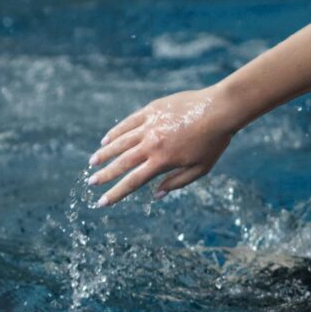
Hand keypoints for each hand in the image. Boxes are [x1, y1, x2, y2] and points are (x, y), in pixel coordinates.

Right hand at [88, 87, 237, 205]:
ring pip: (120, 142)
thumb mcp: (200, 169)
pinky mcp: (151, 110)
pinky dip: (116, 132)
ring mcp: (149, 125)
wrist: (219, 109)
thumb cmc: (213, 142)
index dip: (116, 193)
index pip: (133, 181)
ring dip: (105, 153)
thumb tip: (156, 195)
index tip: (102, 202)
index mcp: (162, 161)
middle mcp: (151, 143)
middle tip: (91, 183)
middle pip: (122, 162)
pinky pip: (128, 123)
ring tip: (93, 162)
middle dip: (104, 175)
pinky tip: (106, 139)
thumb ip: (176, 182)